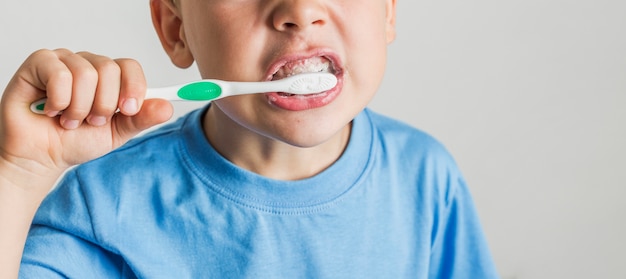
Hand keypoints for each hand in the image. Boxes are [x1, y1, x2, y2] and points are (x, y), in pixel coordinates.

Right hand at [0, 49, 172, 190]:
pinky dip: (59, 100)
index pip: (130, 66)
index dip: (133, 87)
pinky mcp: (40, 63)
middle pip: (110, 69)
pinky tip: (51, 110)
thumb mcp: (116, 133)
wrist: (41, 157)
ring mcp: (64, 61)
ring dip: (79, 108)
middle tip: (90, 121)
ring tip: (69, 120)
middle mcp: (88, 65)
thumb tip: (168, 107)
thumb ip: (141, 119)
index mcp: (109, 78)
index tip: (128, 109)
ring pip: (86, 73)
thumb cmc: (75, 141)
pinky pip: (60, 74)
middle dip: (103, 105)